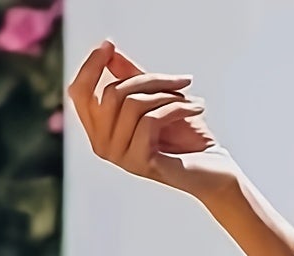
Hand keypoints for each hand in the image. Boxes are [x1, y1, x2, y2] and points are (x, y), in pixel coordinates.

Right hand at [67, 43, 235, 194]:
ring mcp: (121, 158)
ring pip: (133, 104)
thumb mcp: (155, 100)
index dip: (90, 67)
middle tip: (181, 81)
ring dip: (168, 94)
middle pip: (112, 93)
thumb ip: (130, 77)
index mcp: (100, 132)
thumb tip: (109, 50)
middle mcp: (104, 147)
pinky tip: (197, 107)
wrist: (214, 172)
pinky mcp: (141, 163)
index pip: (80, 94)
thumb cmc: (186, 137)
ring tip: (191, 97)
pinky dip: (177, 108)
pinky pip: (151, 120)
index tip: (109, 44)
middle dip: (149, 79)